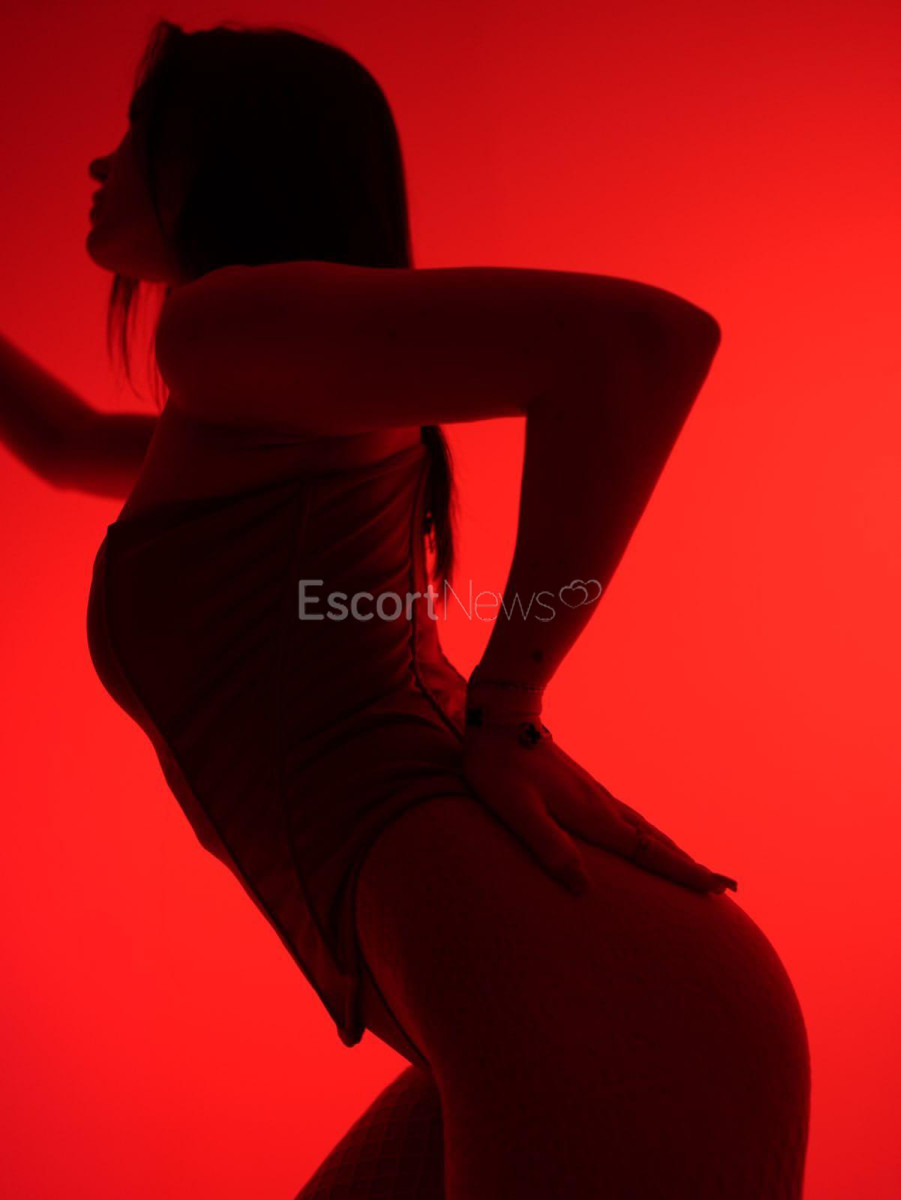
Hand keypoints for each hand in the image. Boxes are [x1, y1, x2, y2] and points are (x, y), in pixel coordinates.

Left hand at [460, 721, 736, 897]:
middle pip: (655, 842)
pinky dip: (648, 836)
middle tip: (724, 887)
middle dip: (688, 865)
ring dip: (672, 850)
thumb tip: (583, 889)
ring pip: (644, 829)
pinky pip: (627, 820)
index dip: (680, 871)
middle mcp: (601, 805)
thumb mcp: (517, 810)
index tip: (715, 888)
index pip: (645, 851)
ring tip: (696, 868)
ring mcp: (595, 795)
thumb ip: (547, 845)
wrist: (500, 718)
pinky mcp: (583, 789)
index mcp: (591, 815)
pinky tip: (643, 839)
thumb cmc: (500, 767)